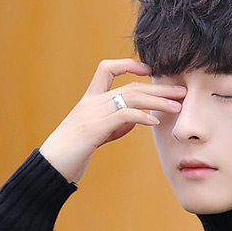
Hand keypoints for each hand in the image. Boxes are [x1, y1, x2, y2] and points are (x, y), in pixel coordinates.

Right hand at [39, 58, 185, 183]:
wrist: (50, 166)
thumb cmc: (72, 153)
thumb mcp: (97, 135)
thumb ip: (116, 124)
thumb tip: (137, 119)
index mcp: (89, 100)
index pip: (107, 69)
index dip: (128, 64)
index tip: (148, 70)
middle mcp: (91, 102)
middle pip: (129, 86)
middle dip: (158, 88)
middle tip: (181, 91)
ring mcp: (91, 113)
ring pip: (130, 98)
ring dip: (157, 101)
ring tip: (177, 106)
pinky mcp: (93, 129)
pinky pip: (122, 116)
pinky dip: (141, 117)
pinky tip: (155, 122)